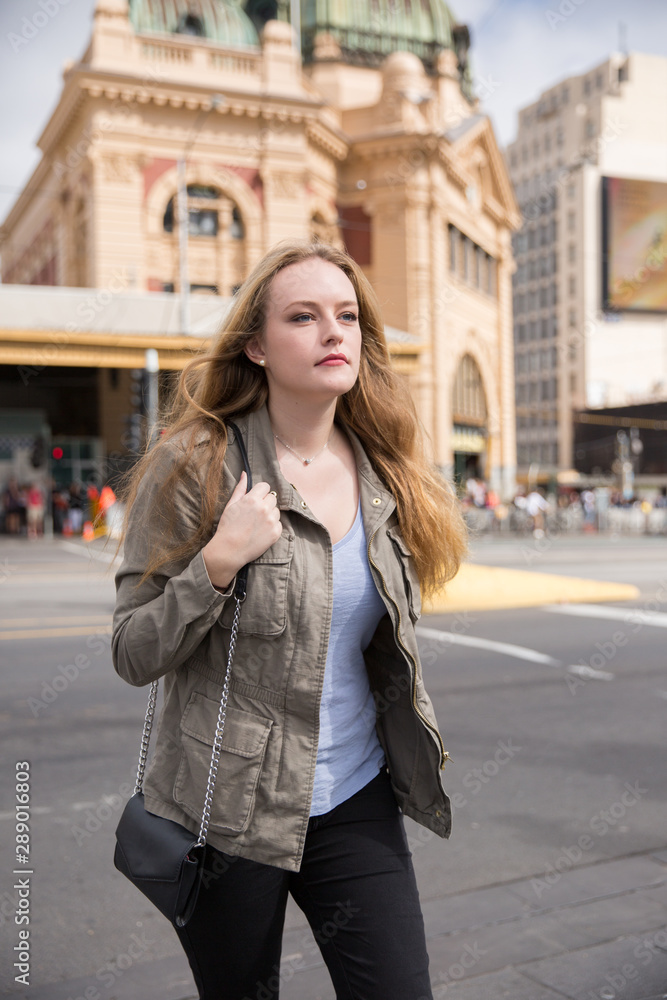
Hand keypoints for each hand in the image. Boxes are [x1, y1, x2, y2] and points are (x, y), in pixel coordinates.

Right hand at [202, 472, 281, 589]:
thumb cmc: (227, 527)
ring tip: (257, 524)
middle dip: (265, 503)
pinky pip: (279, 524)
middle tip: (254, 514)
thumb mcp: (231, 505)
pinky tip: (261, 532)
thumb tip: (245, 474)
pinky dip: (272, 527)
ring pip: (276, 511)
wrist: (229, 550)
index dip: (260, 492)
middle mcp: (264, 508)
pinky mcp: (276, 533)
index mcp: (252, 499)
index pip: (265, 486)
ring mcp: (271, 521)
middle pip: (272, 498)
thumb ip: (240, 488)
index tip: (255, 499)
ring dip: (269, 514)